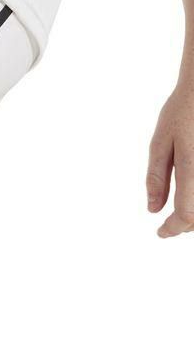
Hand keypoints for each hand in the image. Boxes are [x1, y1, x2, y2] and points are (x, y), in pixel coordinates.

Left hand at [147, 79, 193, 236]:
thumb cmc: (183, 110)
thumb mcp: (161, 141)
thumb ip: (157, 176)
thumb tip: (153, 209)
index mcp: (193, 164)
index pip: (187, 213)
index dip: (173, 228)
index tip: (161, 233)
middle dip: (186, 225)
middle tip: (169, 226)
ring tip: (181, 214)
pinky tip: (192, 197)